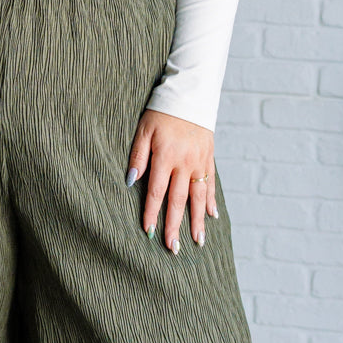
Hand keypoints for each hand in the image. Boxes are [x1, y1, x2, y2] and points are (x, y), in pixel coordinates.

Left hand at [126, 109, 216, 251]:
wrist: (190, 94)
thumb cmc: (160, 112)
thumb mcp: (143, 129)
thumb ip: (137, 155)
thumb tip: (131, 180)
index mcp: (165, 156)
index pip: (156, 191)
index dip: (152, 213)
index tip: (148, 232)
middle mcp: (184, 163)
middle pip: (179, 200)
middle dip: (175, 226)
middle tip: (173, 248)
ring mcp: (199, 162)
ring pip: (198, 197)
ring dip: (197, 221)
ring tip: (197, 242)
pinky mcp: (209, 158)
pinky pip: (211, 184)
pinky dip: (211, 201)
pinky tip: (211, 217)